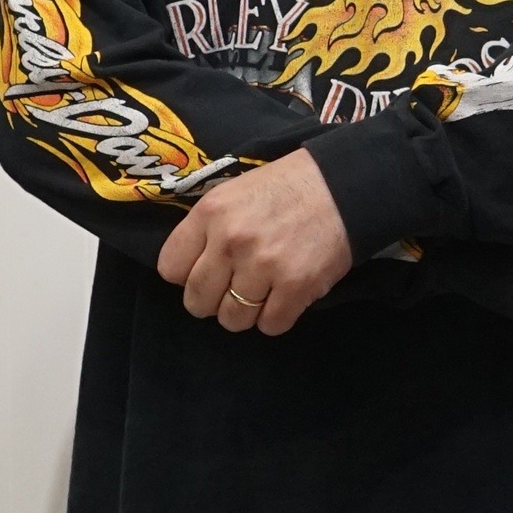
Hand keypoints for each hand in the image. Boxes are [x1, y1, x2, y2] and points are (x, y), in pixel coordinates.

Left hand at [156, 147, 352, 334]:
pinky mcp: (296, 286)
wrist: (342, 186)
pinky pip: (270, 326)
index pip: (170, 269)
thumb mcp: (233, 193)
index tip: (207, 271)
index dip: (187, 275)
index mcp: (210, 213)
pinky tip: (284, 297)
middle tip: (233, 289)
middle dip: (212, 302)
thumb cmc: (285, 188)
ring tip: (262, 293)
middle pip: (197, 302)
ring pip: (232, 320)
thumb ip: (207, 228)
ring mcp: (263, 266)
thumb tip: (188, 270)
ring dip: (245, 313)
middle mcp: (231, 240)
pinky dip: (276, 318)